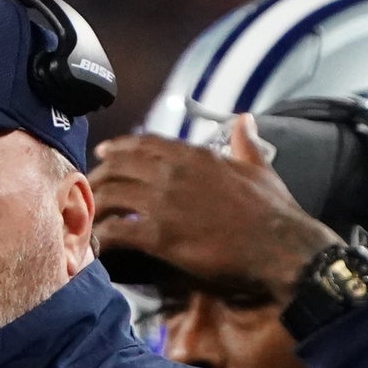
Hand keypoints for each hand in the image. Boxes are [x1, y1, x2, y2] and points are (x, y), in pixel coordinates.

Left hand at [90, 119, 339, 307]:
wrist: (282, 248)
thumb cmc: (275, 211)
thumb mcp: (260, 167)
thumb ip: (245, 143)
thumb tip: (245, 120)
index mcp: (195, 156)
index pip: (146, 144)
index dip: (120, 147)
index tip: (104, 153)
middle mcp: (175, 173)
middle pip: (120, 167)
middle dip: (98, 177)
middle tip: (86, 190)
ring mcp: (165, 204)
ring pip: (111, 195)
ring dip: (94, 206)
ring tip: (84, 218)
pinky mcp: (162, 237)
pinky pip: (118, 231)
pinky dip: (101, 237)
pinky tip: (95, 245)